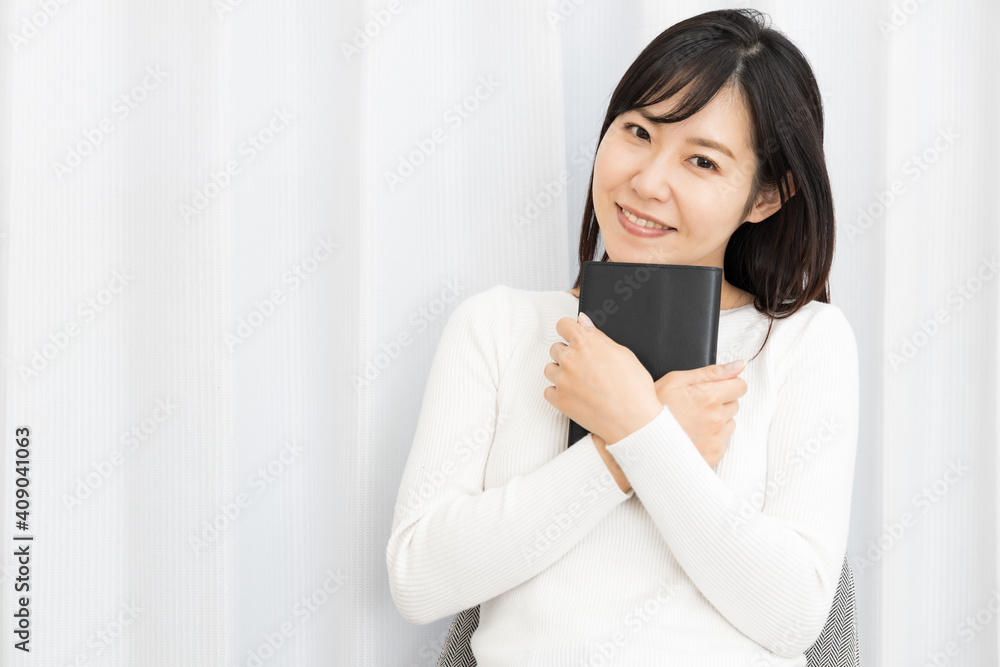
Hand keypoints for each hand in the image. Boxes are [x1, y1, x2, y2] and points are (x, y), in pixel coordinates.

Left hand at [543, 313, 662, 444]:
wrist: (634, 421)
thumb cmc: (634, 388)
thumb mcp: (623, 353)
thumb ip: (597, 336)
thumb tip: (583, 322)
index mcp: (586, 343)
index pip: (563, 325)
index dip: (568, 331)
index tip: (571, 337)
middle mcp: (570, 359)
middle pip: (555, 348)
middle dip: (568, 354)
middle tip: (584, 367)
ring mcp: (563, 380)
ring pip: (550, 369)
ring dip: (561, 373)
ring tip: (581, 383)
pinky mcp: (559, 399)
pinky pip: (548, 391)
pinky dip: (558, 393)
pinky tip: (574, 395)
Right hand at [653, 361, 747, 467]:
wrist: (640, 437)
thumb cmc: (654, 408)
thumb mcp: (677, 380)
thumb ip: (712, 372)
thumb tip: (739, 365)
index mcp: (709, 398)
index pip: (740, 386)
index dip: (728, 384)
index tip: (716, 388)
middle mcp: (716, 420)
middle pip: (734, 405)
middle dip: (720, 402)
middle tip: (696, 406)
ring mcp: (715, 440)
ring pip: (729, 424)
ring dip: (717, 421)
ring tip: (693, 422)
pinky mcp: (712, 456)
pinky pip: (722, 443)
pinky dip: (712, 439)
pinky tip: (694, 435)